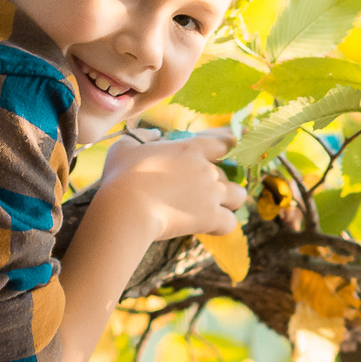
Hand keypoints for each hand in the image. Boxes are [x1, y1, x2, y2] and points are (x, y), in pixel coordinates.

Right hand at [93, 129, 245, 240]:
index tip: (230, 150)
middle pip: (227, 173)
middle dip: (217, 181)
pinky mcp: (209, 218)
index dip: (229, 145)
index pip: (225, 141)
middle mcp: (206, 169)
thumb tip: (154, 134)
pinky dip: (222, 225)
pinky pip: (230, 223)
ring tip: (218, 207)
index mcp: (191, 148)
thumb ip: (142, 136)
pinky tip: (211, 227)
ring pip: (239, 195)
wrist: (127, 208)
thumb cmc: (122, 176)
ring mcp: (211, 194)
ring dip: (231, 200)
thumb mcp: (125, 147)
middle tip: (200, 190)